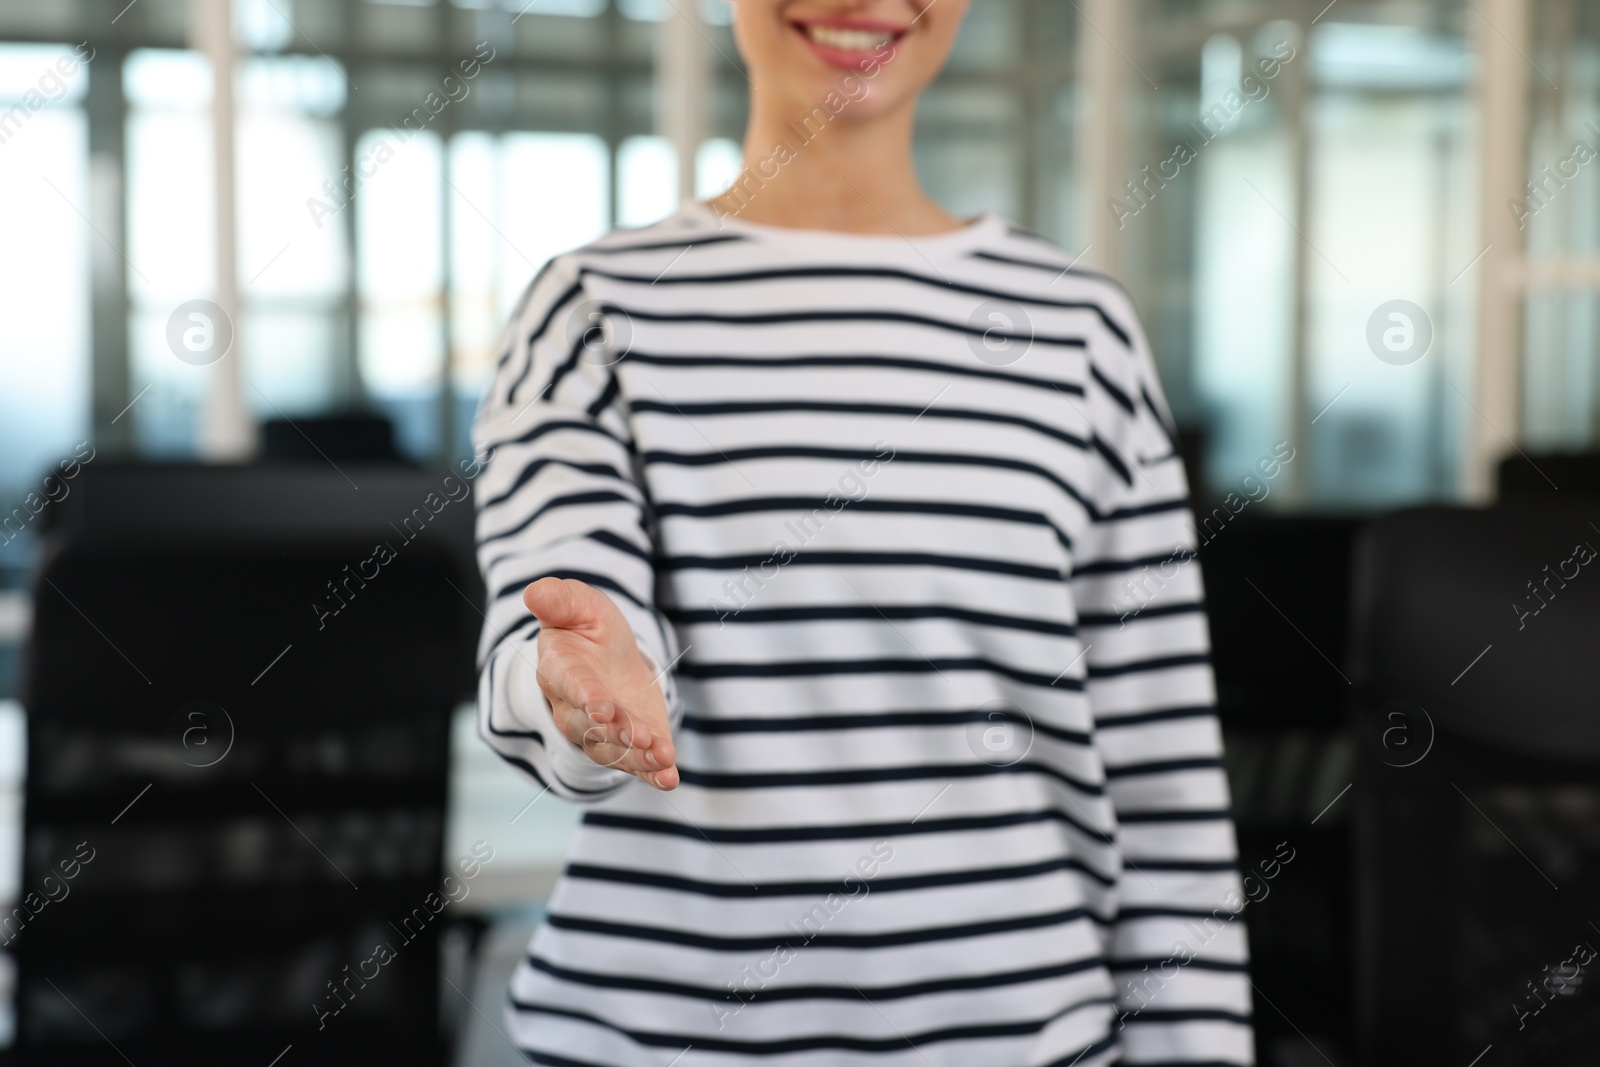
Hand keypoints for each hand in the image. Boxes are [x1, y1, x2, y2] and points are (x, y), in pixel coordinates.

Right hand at [523, 577, 678, 789]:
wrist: (605, 652)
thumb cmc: (585, 625)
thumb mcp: (577, 604)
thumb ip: (558, 600)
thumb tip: (534, 592)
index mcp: (560, 669)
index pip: (571, 685)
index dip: (585, 697)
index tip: (602, 707)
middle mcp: (574, 708)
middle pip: (591, 727)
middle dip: (615, 733)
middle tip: (638, 736)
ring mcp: (601, 731)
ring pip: (614, 750)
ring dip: (637, 757)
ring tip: (662, 757)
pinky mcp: (629, 743)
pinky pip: (637, 764)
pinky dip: (652, 774)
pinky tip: (669, 779)